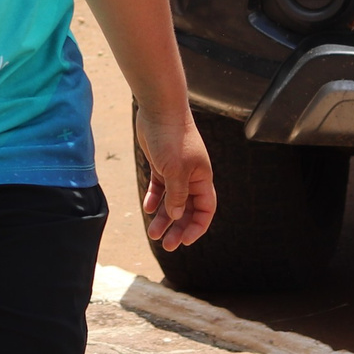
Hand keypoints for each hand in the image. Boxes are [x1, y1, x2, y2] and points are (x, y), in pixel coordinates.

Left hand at [136, 105, 216, 250]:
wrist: (159, 109)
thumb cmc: (172, 137)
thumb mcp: (176, 170)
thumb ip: (177, 194)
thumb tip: (176, 215)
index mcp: (202, 178)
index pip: (206, 209)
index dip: (198, 226)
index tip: (185, 241)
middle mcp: (191, 176)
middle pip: (187, 209)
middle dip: (178, 228)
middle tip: (166, 244)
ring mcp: (175, 170)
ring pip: (172, 201)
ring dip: (163, 217)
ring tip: (152, 233)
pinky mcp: (160, 163)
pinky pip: (159, 187)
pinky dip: (154, 199)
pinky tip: (147, 209)